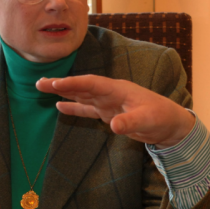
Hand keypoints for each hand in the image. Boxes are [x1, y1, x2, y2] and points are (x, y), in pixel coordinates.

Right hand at [36, 75, 195, 148]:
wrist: (170, 124)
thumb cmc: (161, 117)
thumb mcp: (147, 121)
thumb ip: (130, 122)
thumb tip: (113, 126)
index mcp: (119, 89)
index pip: (92, 84)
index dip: (74, 83)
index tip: (56, 83)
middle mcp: (111, 93)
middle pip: (82, 87)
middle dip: (61, 84)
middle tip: (39, 82)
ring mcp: (109, 103)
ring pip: (82, 95)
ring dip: (64, 93)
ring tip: (43, 88)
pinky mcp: (109, 113)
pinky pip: (88, 109)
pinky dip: (74, 108)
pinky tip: (59, 107)